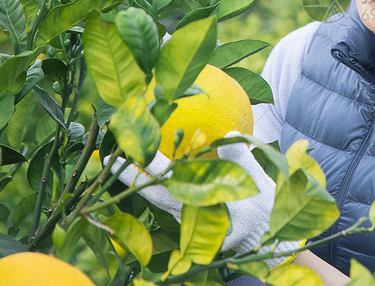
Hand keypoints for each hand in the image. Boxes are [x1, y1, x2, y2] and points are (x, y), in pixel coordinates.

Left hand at [109, 131, 298, 266]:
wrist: (267, 242)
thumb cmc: (264, 209)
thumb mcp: (257, 182)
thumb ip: (240, 158)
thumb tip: (230, 133)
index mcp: (206, 205)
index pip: (171, 180)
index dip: (150, 165)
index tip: (133, 149)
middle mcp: (191, 216)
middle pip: (153, 193)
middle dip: (130, 176)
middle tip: (107, 158)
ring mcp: (187, 221)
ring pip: (156, 200)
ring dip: (137, 183)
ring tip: (117, 163)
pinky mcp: (188, 222)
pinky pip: (166, 203)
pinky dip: (152, 188)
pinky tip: (142, 174)